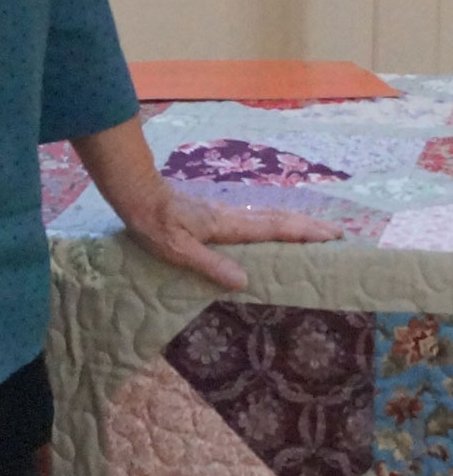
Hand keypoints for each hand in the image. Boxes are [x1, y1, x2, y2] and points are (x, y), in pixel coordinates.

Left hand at [121, 182, 341, 291]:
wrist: (138, 194)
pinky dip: (275, 222)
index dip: (304, 233)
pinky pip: (256, 218)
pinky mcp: (216, 215)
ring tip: (315, 231)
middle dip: (309, 226)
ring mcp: (225, 213)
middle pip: (279, 219)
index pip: (274, 228)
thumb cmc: (154, 225)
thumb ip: (211, 264)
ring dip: (295, 223)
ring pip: (268, 216)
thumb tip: (245, 281)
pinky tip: (274, 229)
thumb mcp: (178, 251)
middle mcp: (232, 216)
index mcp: (228, 226)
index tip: (332, 236)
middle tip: (337, 233)